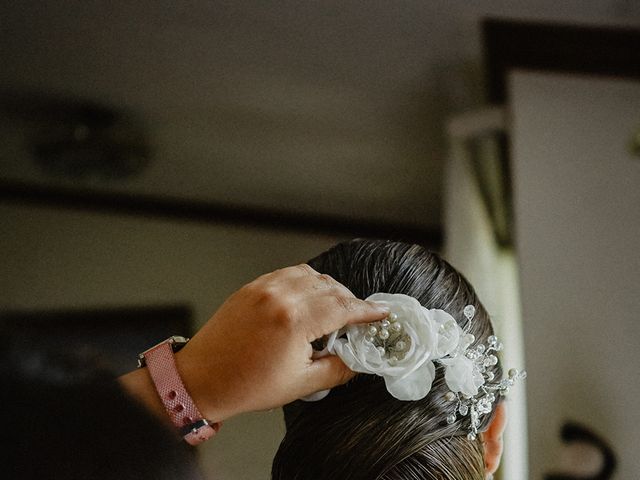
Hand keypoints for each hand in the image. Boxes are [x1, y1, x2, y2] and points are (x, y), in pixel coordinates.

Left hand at [175, 264, 389, 421]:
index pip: (343, 306)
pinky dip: (305, 282)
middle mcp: (280, 296)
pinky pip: (288, 274)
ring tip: (333, 311)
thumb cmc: (245, 384)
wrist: (202, 379)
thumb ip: (338, 369)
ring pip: (310, 275)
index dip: (367, 310)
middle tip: (358, 319)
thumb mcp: (301, 384)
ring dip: (328, 289)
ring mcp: (263, 288)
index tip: (381, 313)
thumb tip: (359, 360)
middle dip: (350, 301)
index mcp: (294, 320)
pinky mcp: (252, 287)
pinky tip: (308, 299)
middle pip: (330, 287)